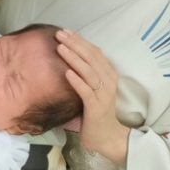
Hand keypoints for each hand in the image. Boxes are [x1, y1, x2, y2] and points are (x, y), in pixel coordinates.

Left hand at [56, 31, 129, 165]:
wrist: (108, 137)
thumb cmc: (97, 113)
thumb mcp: (94, 89)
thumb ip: (87, 75)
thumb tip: (70, 59)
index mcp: (109, 74)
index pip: (95, 52)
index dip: (80, 41)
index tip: (66, 31)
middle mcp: (109, 81)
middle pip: (91, 57)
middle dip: (75, 44)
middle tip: (59, 34)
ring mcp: (103, 94)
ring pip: (88, 71)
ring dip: (74, 58)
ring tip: (60, 48)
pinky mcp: (96, 107)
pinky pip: (86, 91)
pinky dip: (76, 81)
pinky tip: (66, 73)